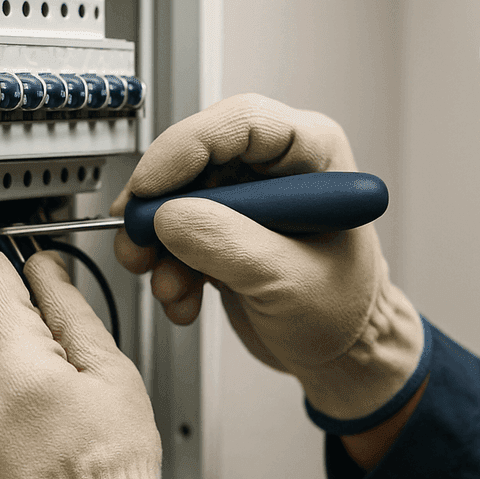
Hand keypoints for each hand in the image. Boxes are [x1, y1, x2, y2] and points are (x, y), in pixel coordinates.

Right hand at [111, 93, 424, 427]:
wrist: (342, 355)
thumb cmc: (343, 310)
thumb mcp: (288, 281)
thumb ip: (228, 244)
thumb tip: (168, 217)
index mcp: (313, 154)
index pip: (241, 123)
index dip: (186, 148)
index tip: (148, 186)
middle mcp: (277, 168)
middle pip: (198, 158)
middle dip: (160, 205)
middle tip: (136, 239)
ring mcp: (247, 200)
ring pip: (178, 198)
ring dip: (159, 245)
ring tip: (166, 284)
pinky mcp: (225, 230)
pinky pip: (177, 233)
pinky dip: (169, 267)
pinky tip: (183, 298)